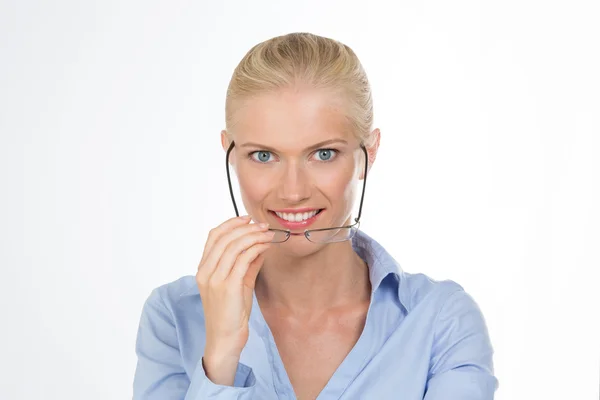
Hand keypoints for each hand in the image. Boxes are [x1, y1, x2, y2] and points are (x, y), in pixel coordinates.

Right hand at [196, 215, 273, 383]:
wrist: (225, 338)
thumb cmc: (231, 313)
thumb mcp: (239, 284)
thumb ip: (247, 264)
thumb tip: (260, 246)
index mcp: (203, 269)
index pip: (213, 236)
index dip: (231, 224)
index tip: (247, 219)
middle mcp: (205, 271)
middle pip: (225, 237)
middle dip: (246, 227)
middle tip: (263, 226)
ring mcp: (215, 278)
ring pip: (235, 245)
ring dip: (254, 236)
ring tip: (268, 234)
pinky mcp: (228, 286)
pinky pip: (243, 259)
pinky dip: (256, 249)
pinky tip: (266, 247)